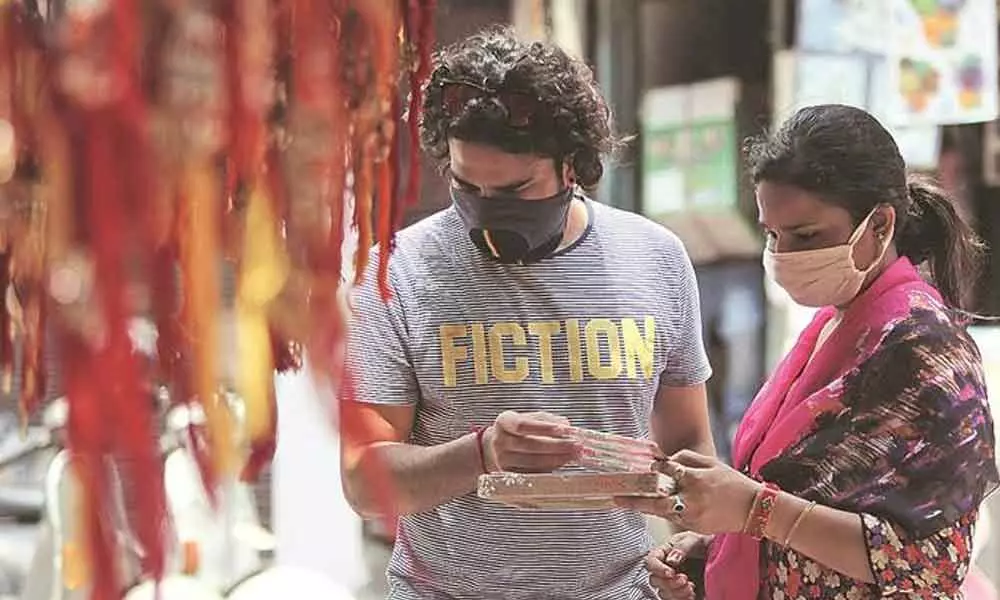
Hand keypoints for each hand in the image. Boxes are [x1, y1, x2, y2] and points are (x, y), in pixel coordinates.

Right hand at [484, 411, 579, 472]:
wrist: (498, 448)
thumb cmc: (519, 431)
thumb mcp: (529, 418)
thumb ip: (547, 420)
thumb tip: (566, 426)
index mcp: (504, 422)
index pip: (523, 425)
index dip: (545, 428)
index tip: (565, 429)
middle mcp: (500, 442)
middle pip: (530, 445)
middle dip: (557, 446)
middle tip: (577, 445)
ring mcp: (503, 462)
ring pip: (533, 462)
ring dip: (557, 459)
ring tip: (575, 455)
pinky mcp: (510, 477)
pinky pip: (533, 474)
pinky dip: (551, 470)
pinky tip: (564, 464)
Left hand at [615, 450, 759, 534]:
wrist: (754, 509)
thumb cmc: (731, 482)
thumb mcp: (711, 462)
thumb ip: (685, 458)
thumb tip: (663, 459)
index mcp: (696, 479)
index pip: (666, 472)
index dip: (652, 469)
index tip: (640, 467)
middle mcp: (692, 499)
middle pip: (657, 501)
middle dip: (635, 500)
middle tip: (615, 498)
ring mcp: (693, 516)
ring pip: (662, 512)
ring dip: (644, 507)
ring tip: (624, 502)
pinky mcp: (695, 528)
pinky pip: (674, 519)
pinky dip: (664, 512)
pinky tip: (653, 506)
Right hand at [646, 531, 711, 599]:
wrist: (718, 555)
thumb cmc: (704, 544)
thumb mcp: (694, 540)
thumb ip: (682, 547)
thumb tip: (670, 560)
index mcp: (664, 553)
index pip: (651, 561)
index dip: (657, 568)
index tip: (670, 572)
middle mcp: (665, 568)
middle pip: (654, 580)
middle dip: (669, 583)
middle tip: (684, 579)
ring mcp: (672, 582)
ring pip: (663, 593)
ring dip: (676, 593)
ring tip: (691, 587)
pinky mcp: (680, 593)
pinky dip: (682, 599)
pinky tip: (692, 594)